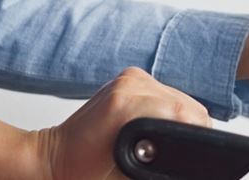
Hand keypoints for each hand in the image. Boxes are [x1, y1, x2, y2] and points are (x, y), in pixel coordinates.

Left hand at [0, 67, 209, 179]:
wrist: (52, 159)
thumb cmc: (81, 169)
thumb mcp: (127, 171)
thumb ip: (161, 155)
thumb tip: (188, 151)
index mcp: (127, 106)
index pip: (187, 113)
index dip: (196, 134)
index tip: (193, 148)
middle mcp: (130, 85)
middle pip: (187, 104)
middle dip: (188, 128)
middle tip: (174, 151)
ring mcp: (130, 78)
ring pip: (179, 97)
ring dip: (178, 118)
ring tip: (160, 141)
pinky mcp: (129, 78)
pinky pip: (164, 92)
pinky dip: (166, 109)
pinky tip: (152, 127)